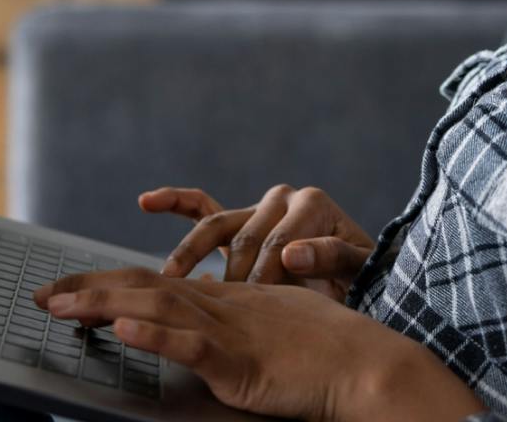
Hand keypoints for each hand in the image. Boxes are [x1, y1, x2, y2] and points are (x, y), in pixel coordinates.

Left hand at [33, 267, 484, 421]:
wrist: (366, 365)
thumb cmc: (330, 352)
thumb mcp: (275, 328)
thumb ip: (240, 329)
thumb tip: (210, 337)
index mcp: (226, 299)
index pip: (153, 282)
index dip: (107, 282)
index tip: (67, 288)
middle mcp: (221, 305)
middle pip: (142, 285)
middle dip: (87, 287)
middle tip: (40, 293)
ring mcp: (228, 330)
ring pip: (155, 307)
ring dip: (102, 304)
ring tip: (61, 306)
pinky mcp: (239, 361)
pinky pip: (189, 344)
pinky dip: (152, 334)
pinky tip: (121, 328)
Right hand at [141, 184, 376, 298]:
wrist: (358, 277)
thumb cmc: (358, 278)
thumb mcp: (356, 268)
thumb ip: (331, 257)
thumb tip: (294, 254)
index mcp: (311, 203)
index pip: (278, 243)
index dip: (268, 278)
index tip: (260, 306)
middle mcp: (282, 198)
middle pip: (245, 238)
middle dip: (233, 276)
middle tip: (224, 309)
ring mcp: (257, 209)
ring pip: (215, 225)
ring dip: (190, 252)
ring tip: (171, 277)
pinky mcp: (238, 221)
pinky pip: (201, 206)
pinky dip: (174, 202)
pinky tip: (148, 201)